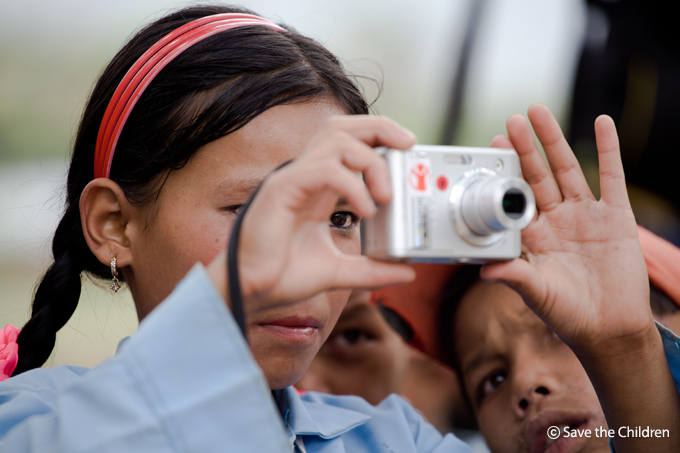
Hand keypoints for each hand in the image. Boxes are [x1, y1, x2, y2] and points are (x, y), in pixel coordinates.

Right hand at [229, 116, 416, 309]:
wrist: (250, 292)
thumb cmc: (283, 276)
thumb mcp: (340, 271)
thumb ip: (373, 269)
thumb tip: (407, 273)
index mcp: (318, 187)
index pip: (350, 142)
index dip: (379, 136)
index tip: (408, 149)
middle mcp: (306, 176)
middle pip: (342, 126)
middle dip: (380, 127)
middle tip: (408, 144)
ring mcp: (293, 179)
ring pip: (337, 140)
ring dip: (371, 162)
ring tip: (385, 197)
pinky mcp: (282, 190)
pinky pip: (324, 170)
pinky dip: (352, 185)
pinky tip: (364, 211)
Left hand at [481, 104, 650, 350]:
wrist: (610, 329)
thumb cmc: (568, 314)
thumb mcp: (537, 294)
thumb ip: (514, 277)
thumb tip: (483, 270)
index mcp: (533, 237)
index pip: (514, 196)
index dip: (505, 171)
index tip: (492, 146)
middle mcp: (556, 220)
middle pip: (538, 176)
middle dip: (524, 148)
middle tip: (510, 120)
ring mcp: (585, 216)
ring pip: (568, 170)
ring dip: (554, 141)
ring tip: (539, 112)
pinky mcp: (615, 218)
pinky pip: (612, 177)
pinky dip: (608, 149)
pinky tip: (601, 122)